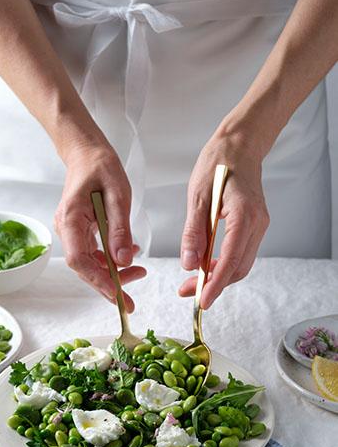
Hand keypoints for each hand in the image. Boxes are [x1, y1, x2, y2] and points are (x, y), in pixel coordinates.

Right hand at [54, 143, 146, 311]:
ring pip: (89, 264)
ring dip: (111, 274)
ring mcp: (71, 232)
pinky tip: (128, 257)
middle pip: (83, 267)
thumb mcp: (118, 195)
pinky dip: (110, 261)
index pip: (78, 259)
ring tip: (138, 272)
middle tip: (131, 299)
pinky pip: (93, 254)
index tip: (116, 292)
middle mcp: (66, 229)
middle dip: (107, 284)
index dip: (96, 279)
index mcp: (71, 219)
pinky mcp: (80, 233)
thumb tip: (123, 260)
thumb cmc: (101, 167)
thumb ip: (120, 228)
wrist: (87, 154)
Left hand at [179, 127, 269, 308]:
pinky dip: (223, 263)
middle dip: (214, 285)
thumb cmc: (217, 164)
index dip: (215, 284)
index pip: (231, 261)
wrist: (239, 146)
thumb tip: (188, 264)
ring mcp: (259, 225)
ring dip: (218, 276)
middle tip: (187, 290)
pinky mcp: (254, 225)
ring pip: (241, 263)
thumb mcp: (197, 198)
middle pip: (238, 268)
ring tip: (192, 281)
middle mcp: (258, 224)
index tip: (201, 301)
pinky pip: (240, 252)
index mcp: (245, 217)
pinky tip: (205, 264)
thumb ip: (193, 233)